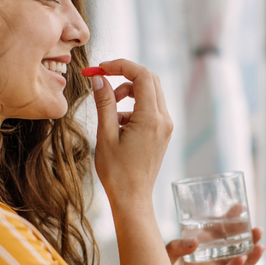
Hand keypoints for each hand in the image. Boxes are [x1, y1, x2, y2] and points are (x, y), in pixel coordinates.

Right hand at [90, 59, 172, 209]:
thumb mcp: (105, 135)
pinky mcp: (162, 132)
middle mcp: (164, 119)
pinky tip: (117, 124)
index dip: (120, 65)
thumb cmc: (117, 172)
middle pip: (150, 79)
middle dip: (125, 75)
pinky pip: (151, 108)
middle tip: (102, 79)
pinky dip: (134, 106)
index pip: (142, 75)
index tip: (100, 68)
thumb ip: (104, 103)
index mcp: (151, 118)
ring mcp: (166, 126)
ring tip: (109, 108)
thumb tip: (99, 79)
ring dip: (129, 91)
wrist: (132, 198)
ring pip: (151, 92)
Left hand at [165, 227, 264, 264]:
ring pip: (236, 264)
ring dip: (249, 255)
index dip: (229, 220)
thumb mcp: (164, 256)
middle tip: (257, 228)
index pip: (217, 231)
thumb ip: (177, 247)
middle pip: (232, 247)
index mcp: (199, 248)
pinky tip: (242, 259)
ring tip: (259, 244)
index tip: (240, 207)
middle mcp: (208, 260)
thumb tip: (195, 241)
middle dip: (246, 238)